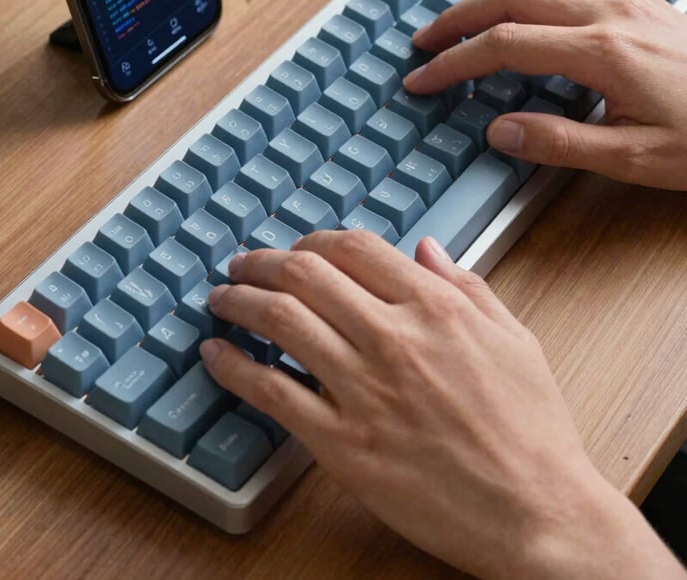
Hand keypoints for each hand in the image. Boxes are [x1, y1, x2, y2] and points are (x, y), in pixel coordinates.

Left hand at [200, 231, 683, 578]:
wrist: (538, 514)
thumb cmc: (534, 430)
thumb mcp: (515, 339)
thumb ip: (468, 286)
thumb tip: (427, 249)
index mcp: (437, 308)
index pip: (356, 248)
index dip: (315, 240)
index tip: (298, 249)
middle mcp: (395, 337)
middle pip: (307, 274)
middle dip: (264, 261)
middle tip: (243, 264)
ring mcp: (364, 389)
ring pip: (282, 320)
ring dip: (240, 300)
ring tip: (222, 297)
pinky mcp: (342, 443)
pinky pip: (272, 391)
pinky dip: (233, 366)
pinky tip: (215, 354)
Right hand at [404, 0, 686, 189]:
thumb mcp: (634, 158)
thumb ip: (559, 143)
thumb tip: (499, 131)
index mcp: (603, 52)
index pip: (504, 46)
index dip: (454, 62)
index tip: (422, 77)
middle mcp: (610, 13)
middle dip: (458, 18)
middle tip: (425, 41)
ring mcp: (628, 0)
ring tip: (462, 22)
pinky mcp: (641, 0)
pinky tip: (525, 2)